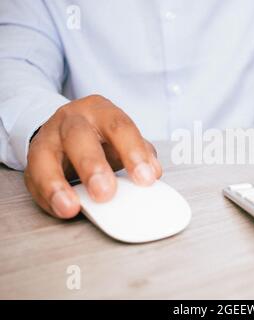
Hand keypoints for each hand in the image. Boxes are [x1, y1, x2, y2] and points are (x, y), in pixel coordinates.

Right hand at [24, 95, 161, 218]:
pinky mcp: (33, 159)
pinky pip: (34, 178)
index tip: (146, 178)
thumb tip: (153, 172)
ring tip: (71, 207)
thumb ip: (140, 153)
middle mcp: (72, 119)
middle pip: (79, 137)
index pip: (119, 127)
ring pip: (45, 156)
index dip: (133, 153)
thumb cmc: (101, 138)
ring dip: (58, 184)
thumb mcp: (122, 139)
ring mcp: (48, 137)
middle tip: (106, 193)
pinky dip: (47, 196)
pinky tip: (61, 208)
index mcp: (101, 111)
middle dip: (92, 166)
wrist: (67, 130)